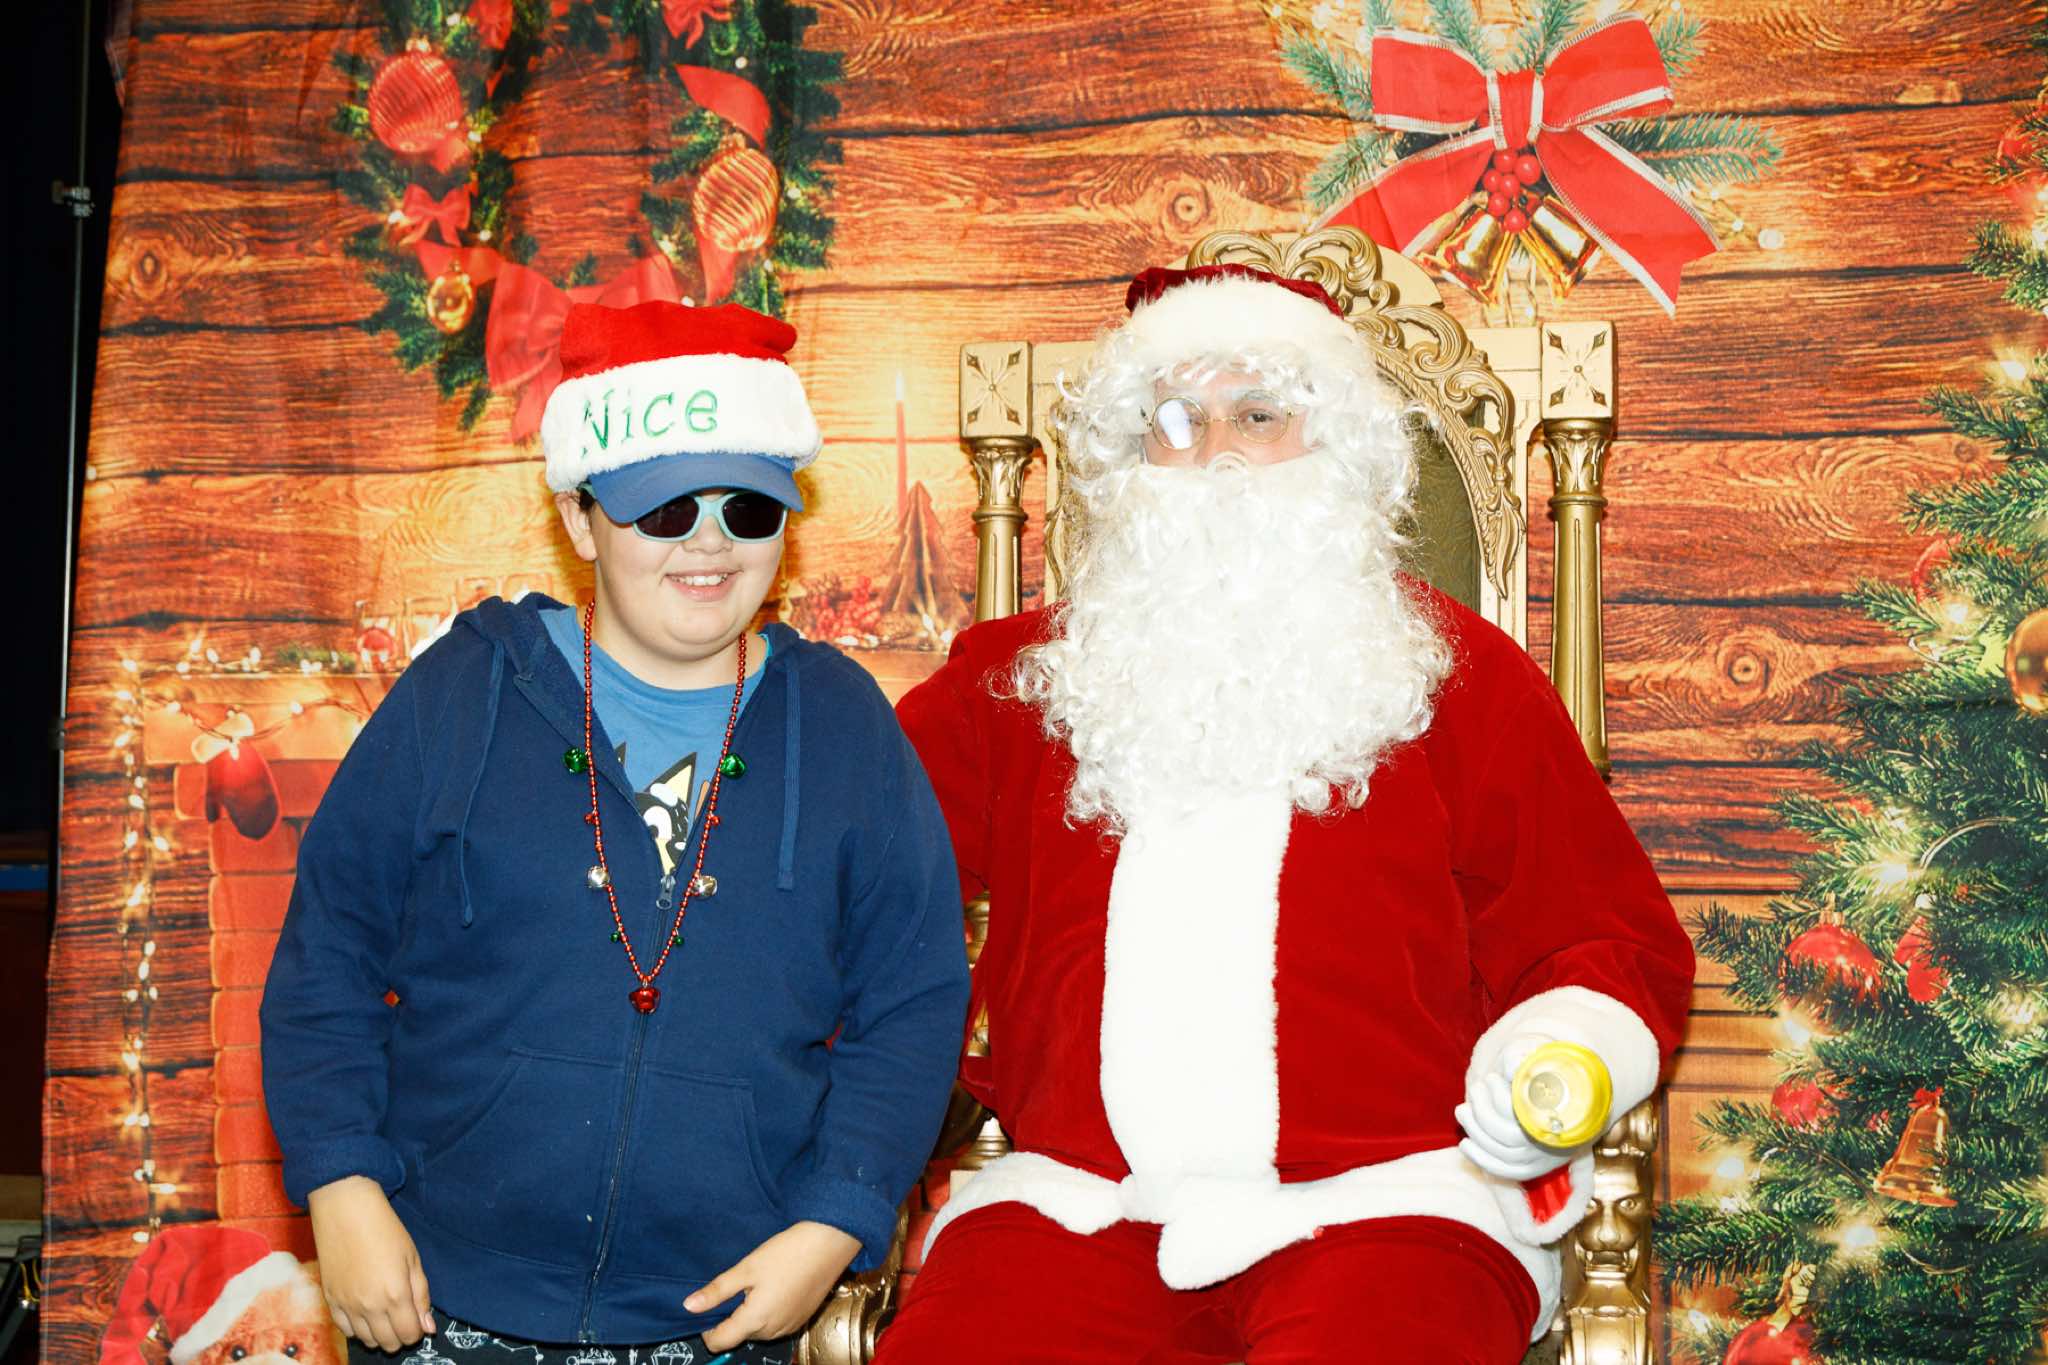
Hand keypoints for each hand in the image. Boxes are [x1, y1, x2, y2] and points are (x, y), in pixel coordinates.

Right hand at [306, 1176, 435, 1350]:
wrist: (346, 1212)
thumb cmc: (385, 1230)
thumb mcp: (412, 1259)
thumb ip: (421, 1295)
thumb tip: (428, 1327)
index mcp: (395, 1295)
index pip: (410, 1335)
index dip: (418, 1331)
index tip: (418, 1320)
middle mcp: (370, 1307)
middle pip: (389, 1343)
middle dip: (401, 1336)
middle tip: (403, 1318)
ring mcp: (347, 1306)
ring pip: (367, 1341)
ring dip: (380, 1335)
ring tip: (385, 1315)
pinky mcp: (330, 1301)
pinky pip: (345, 1331)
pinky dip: (358, 1329)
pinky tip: (365, 1314)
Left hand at [683, 1221, 861, 1352]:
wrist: (829, 1243)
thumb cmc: (787, 1253)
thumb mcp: (747, 1268)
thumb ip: (717, 1291)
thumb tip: (689, 1307)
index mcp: (755, 1321)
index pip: (719, 1342)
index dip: (707, 1327)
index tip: (710, 1304)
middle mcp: (772, 1331)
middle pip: (739, 1335)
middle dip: (732, 1315)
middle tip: (739, 1284)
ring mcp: (789, 1327)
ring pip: (758, 1330)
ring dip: (752, 1314)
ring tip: (760, 1283)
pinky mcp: (802, 1320)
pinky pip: (776, 1324)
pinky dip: (770, 1312)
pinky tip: (776, 1286)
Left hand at [1455, 1032, 1571, 1180]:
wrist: (1563, 1088)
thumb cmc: (1542, 1067)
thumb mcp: (1534, 1053)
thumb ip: (1521, 1056)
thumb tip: (1511, 1067)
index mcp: (1562, 1111)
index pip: (1526, 1113)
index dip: (1500, 1097)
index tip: (1491, 1078)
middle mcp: (1555, 1139)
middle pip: (1510, 1136)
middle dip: (1482, 1113)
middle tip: (1475, 1089)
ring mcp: (1545, 1157)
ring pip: (1504, 1153)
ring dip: (1476, 1131)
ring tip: (1463, 1109)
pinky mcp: (1533, 1168)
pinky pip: (1505, 1171)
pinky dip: (1481, 1159)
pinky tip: (1464, 1143)